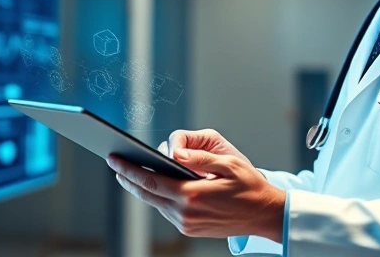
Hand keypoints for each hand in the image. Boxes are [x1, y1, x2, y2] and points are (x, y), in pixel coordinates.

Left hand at [109, 133, 284, 241]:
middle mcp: (185, 213)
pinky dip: (157, 197)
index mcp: (191, 195)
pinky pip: (166, 211)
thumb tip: (173, 151)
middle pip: (146, 194)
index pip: (150, 180)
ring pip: (155, 203)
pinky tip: (154, 185)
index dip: (129, 169)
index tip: (114, 158)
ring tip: (131, 172)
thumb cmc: (249, 186)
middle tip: (115, 164)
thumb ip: (198, 157)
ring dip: (141, 188)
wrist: (265, 215)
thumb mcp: (228, 164)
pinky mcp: (190, 229)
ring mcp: (187, 224)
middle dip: (128, 178)